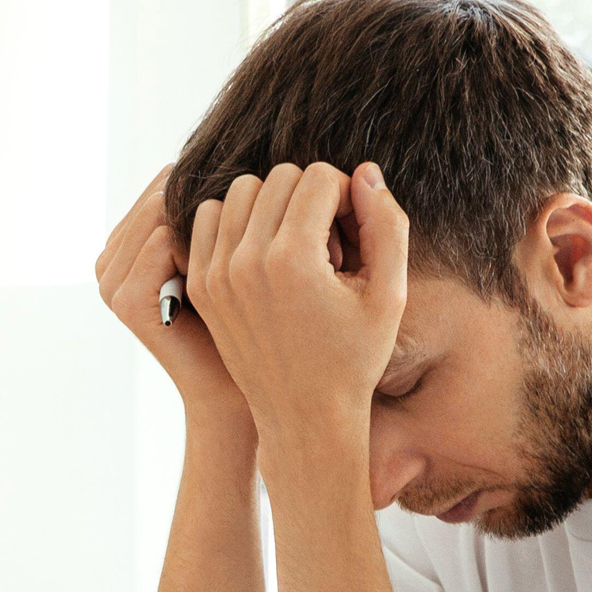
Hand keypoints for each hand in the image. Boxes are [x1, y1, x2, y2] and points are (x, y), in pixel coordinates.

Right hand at [97, 168, 248, 427]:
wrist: (237, 394)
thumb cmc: (247, 325)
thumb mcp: (228, 255)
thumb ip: (215, 210)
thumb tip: (237, 151)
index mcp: (127, 242)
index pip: (166, 183)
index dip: (214, 192)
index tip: (260, 218)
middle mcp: (111, 256)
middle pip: (161, 193)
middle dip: (211, 204)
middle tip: (264, 227)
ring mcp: (111, 277)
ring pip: (161, 210)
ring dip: (210, 223)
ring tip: (252, 249)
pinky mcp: (124, 298)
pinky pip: (163, 239)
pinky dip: (200, 248)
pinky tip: (235, 271)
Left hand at [186, 162, 407, 461]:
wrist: (303, 417)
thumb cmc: (354, 360)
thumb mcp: (390, 296)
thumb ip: (387, 225)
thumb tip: (365, 173)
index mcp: (293, 260)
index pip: (318, 176)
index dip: (346, 197)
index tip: (352, 237)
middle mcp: (246, 261)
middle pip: (280, 177)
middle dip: (310, 198)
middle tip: (326, 245)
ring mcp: (216, 272)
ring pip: (240, 190)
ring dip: (272, 205)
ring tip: (295, 247)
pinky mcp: (201, 284)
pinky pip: (209, 218)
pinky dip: (236, 222)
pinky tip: (262, 253)